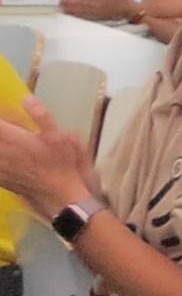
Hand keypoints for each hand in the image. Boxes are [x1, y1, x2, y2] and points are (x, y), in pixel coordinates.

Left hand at [0, 97, 97, 215]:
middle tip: (9, 130)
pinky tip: (8, 157)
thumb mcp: (59, 137)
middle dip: (3, 130)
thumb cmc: (62, 165)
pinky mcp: (0, 178)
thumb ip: (41, 116)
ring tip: (9, 142)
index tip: (8, 118)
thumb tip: (26, 98)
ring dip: (3, 145)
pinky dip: (2, 159)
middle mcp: (1, 150)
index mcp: (11, 137)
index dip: (2, 117)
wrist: (58, 196)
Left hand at [55, 0, 140, 26]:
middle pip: (77, 3)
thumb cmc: (122, 1)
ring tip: (61, 5)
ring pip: (79, 11)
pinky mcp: (96, 19)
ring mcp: (95, 14)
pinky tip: (69, 13)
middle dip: (67, 1)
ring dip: (69, 8)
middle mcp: (96, 6)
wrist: (131, 13)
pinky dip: (75, 15)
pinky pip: (83, 17)